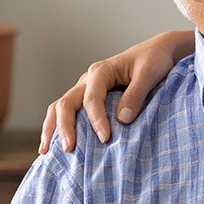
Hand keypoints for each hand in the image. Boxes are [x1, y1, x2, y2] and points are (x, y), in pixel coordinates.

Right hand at [38, 29, 194, 153]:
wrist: (157, 51)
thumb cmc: (154, 60)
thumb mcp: (148, 74)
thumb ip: (136, 94)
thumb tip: (122, 120)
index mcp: (101, 71)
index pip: (92, 99)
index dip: (97, 120)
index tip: (105, 139)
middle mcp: (88, 80)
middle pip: (66, 103)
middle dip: (64, 127)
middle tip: (69, 150)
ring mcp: (85, 89)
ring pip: (60, 108)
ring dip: (52, 128)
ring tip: (45, 152)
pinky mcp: (87, 97)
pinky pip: (67, 112)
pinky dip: (58, 127)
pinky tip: (53, 145)